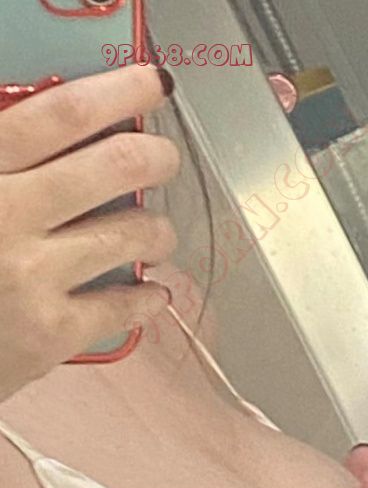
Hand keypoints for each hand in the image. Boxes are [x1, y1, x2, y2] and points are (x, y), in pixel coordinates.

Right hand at [0, 64, 178, 402]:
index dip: (121, 92)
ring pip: (132, 233)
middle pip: (115, 165)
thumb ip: (5, 162)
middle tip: (164, 162)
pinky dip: (149, 298)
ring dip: (158, 230)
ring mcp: (32, 275)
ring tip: (156, 235)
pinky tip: (153, 293)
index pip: (63, 113)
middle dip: (156, 158)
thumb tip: (67, 134)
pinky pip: (123, 306)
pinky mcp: (49, 331)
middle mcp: (8, 214)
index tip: (154, 87)